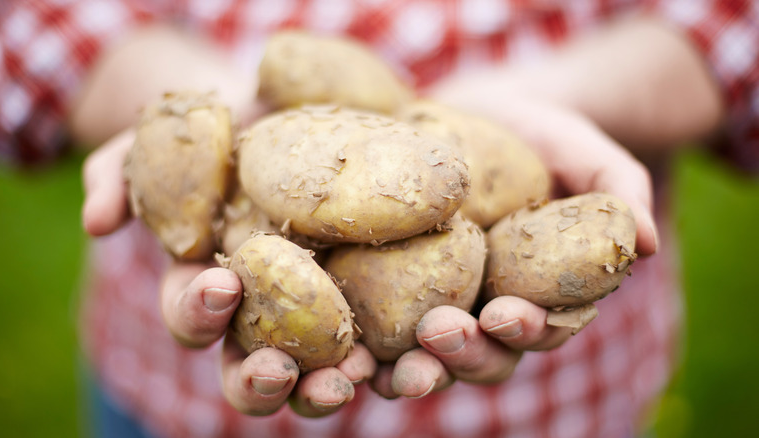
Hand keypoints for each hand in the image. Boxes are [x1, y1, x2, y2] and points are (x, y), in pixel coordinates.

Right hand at [81, 129, 376, 416]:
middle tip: (279, 370)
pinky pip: (384, 342)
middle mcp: (262, 316)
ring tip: (350, 380)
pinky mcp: (372, 301)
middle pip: (251, 370)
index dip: (198, 310)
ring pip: (316, 373)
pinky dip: (395, 356)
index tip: (220, 285)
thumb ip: (123, 171)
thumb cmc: (222, 131)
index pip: (194, 315)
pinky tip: (414, 353)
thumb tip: (96, 221)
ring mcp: (318, 316)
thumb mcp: (167, 138)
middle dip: (260, 380)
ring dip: (326, 387)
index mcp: (211, 285)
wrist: (292, 111)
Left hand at [369, 78, 658, 398]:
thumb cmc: (536, 134)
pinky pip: (369, 329)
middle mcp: (487, 313)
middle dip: (463, 354)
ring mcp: (434, 307)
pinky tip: (337, 350)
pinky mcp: (383, 291)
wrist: (471, 113)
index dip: (529, 330)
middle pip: (481, 356)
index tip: (507, 313)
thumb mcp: (582, 150)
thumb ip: (617, 189)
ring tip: (382, 367)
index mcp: (539, 295)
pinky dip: (354, 348)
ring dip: (405, 369)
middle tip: (440, 333)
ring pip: (423, 358)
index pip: (542, 329)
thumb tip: (647, 241)